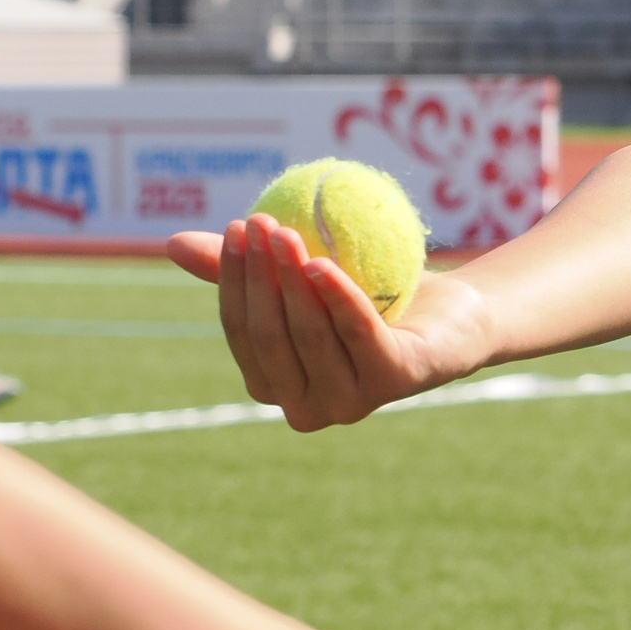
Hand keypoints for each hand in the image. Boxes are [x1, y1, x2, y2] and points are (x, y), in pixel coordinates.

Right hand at [166, 216, 496, 431]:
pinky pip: (357, 332)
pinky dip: (338, 297)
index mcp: (275, 386)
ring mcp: (349, 402)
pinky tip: (322, 263)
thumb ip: (250, 266)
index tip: (235, 226)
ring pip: (309, 334)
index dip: (232, 278)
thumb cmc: (373, 295)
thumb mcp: (306, 275)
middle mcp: (305, 407)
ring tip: (288, 231)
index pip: (240, 331)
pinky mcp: (392, 382)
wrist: (458, 314)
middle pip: (270, 335)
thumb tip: (172, 243)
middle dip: (257, 276)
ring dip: (292, 279)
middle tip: (259, 222)